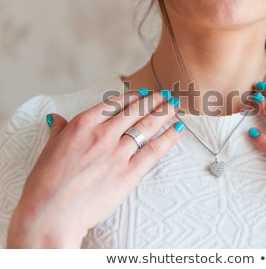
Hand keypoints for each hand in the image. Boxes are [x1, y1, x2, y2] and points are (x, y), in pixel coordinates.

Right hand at [7, 90, 182, 247]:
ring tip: (174, 105)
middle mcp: (103, 134)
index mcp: (83, 125)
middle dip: (153, 100)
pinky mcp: (129, 172)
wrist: (51, 213)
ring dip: (164, 113)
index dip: (133, 97)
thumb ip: (59, 130)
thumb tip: (56, 118)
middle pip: (135, 111)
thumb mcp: (49, 149)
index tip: (143, 93)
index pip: (114, 104)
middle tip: (165, 95)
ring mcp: (118, 153)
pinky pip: (154, 150)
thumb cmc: (46, 184)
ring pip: (147, 126)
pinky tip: (178, 128)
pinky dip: (168, 137)